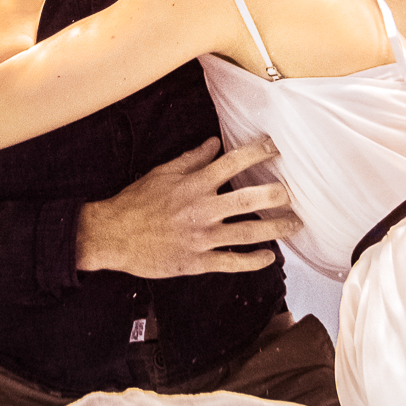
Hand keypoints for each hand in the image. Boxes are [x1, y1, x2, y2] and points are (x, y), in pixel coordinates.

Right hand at [75, 137, 301, 275]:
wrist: (112, 235)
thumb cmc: (136, 203)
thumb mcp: (162, 173)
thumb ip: (191, 159)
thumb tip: (215, 143)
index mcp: (194, 184)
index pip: (234, 162)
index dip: (258, 153)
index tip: (275, 148)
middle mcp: (202, 209)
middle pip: (250, 198)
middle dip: (277, 195)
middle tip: (292, 193)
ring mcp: (201, 238)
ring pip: (248, 233)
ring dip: (275, 228)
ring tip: (293, 225)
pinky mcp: (196, 261)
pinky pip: (232, 262)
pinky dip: (253, 260)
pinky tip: (269, 256)